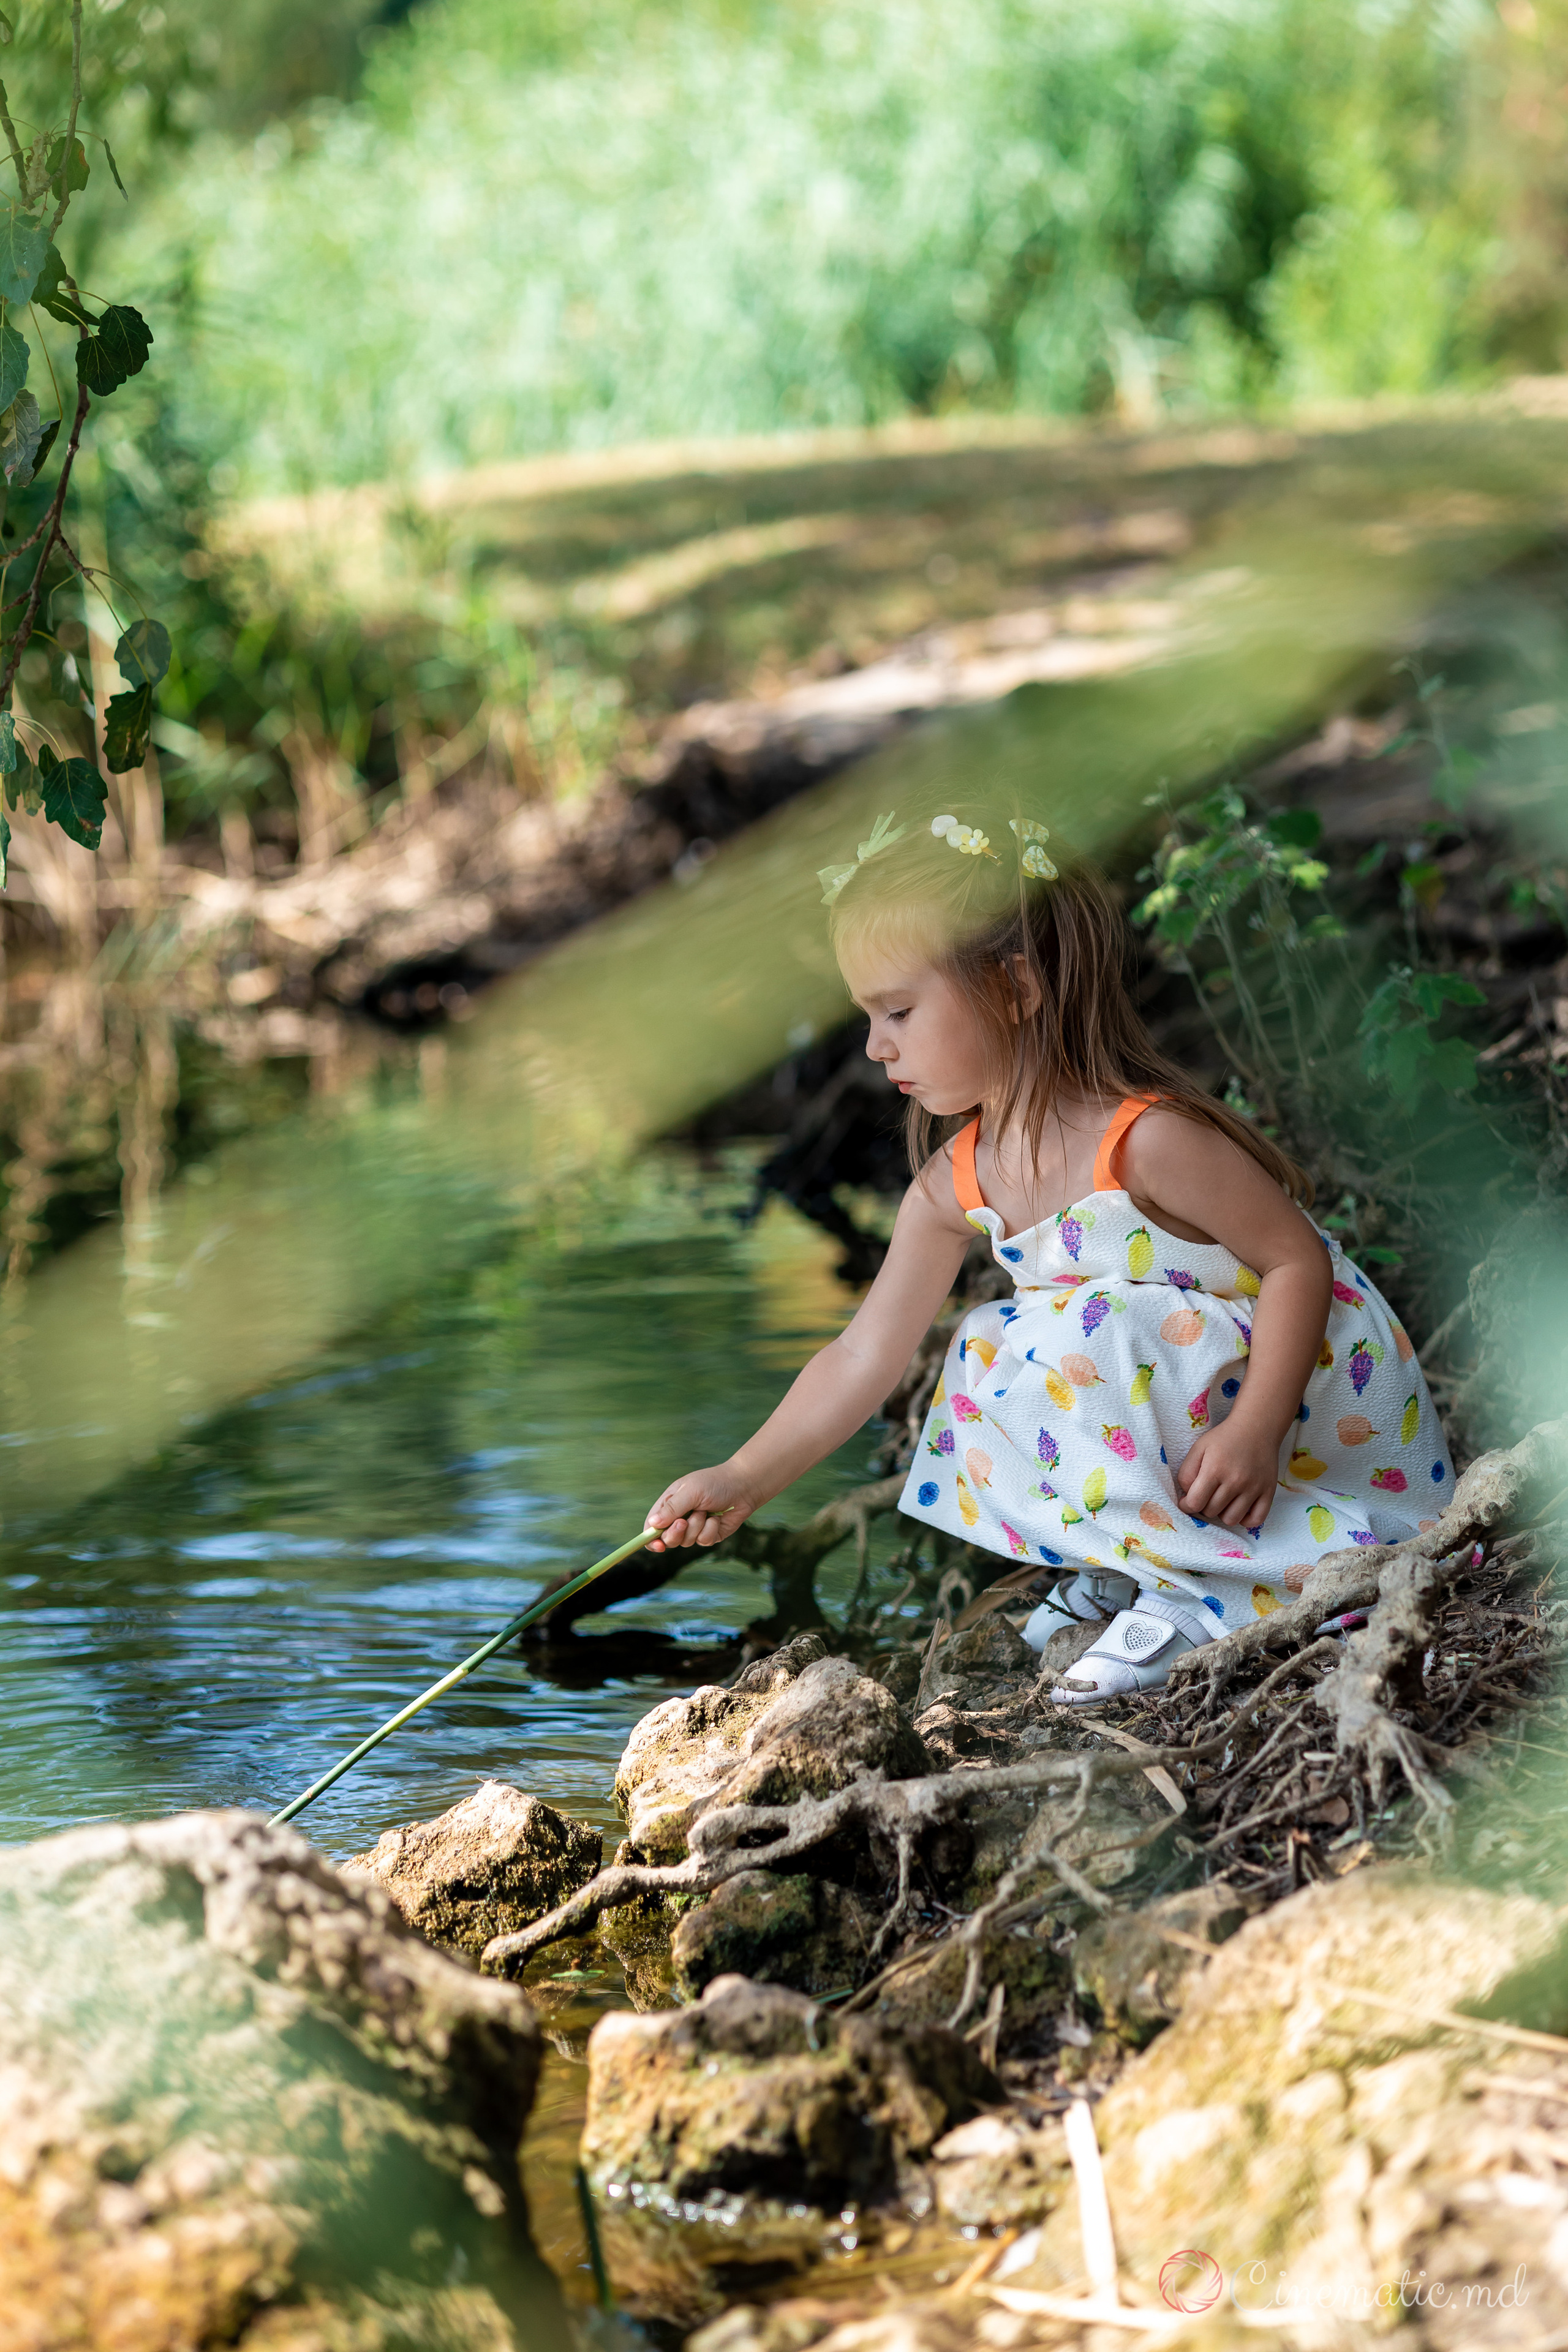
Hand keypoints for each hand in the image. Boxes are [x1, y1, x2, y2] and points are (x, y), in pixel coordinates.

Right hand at [644, 1463, 759, 1550]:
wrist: (743, 1486)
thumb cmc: (714, 1483)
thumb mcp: (691, 1491)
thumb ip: (672, 1508)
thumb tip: (653, 1523)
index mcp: (669, 1504)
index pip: (652, 1525)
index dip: (650, 1538)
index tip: (657, 1545)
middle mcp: (679, 1517)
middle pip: (667, 1538)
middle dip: (675, 1533)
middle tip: (684, 1522)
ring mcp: (694, 1528)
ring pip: (686, 1541)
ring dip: (697, 1526)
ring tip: (706, 1511)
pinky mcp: (708, 1535)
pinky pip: (703, 1541)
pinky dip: (710, 1529)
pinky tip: (716, 1517)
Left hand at [1176, 1421, 1279, 1531]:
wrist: (1257, 1427)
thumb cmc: (1224, 1438)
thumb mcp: (1198, 1448)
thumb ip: (1186, 1472)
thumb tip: (1186, 1496)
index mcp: (1214, 1469)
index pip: (1195, 1503)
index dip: (1186, 1505)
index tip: (1187, 1501)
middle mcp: (1235, 1481)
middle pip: (1211, 1512)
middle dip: (1204, 1505)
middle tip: (1207, 1494)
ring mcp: (1253, 1488)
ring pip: (1231, 1519)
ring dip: (1222, 1513)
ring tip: (1222, 1500)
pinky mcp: (1268, 1492)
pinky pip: (1256, 1519)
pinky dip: (1245, 1519)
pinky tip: (1239, 1508)